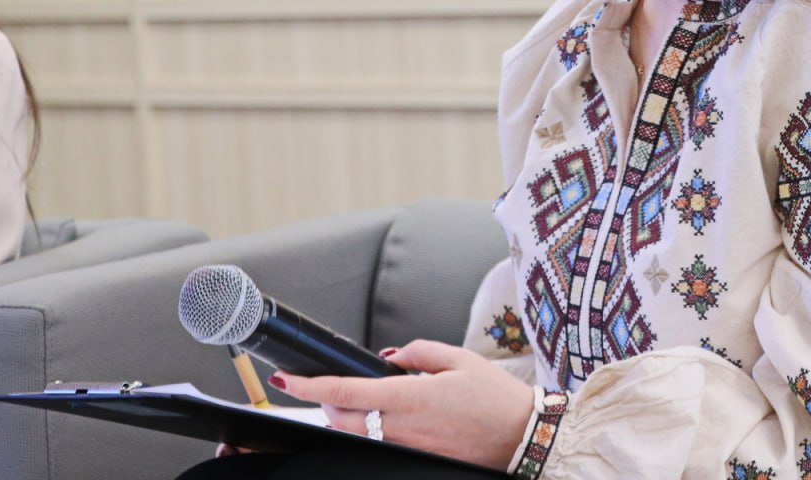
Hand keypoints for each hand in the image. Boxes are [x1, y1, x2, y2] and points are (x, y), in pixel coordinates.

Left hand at [269, 340, 534, 470]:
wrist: (522, 436)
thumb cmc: (496, 397)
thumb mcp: (459, 359)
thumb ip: (419, 352)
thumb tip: (390, 356)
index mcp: (411, 397)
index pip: (346, 393)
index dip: (311, 387)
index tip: (289, 379)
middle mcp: (403, 427)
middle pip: (342, 419)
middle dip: (324, 402)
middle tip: (323, 385)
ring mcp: (408, 447)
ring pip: (358, 434)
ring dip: (346, 416)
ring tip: (353, 398)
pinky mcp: (416, 457)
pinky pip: (380, 443)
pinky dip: (370, 428)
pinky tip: (384, 415)